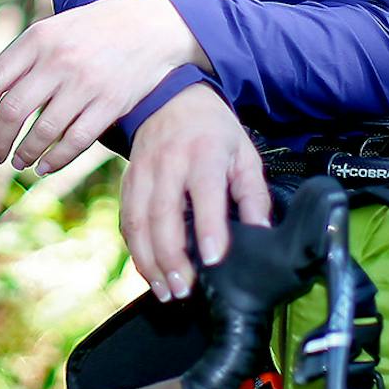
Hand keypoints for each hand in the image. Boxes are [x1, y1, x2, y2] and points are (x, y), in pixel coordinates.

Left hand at [0, 0, 202, 172]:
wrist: (151, 24)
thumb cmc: (92, 30)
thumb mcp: (52, 30)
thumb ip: (18, 57)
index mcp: (37, 39)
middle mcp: (58, 61)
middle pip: (12, 112)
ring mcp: (85, 84)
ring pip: (42, 132)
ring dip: (23, 154)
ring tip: (18, 162)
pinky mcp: (110, 104)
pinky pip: (75, 141)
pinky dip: (55, 160)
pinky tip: (44, 166)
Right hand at [121, 84, 270, 301]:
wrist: (170, 98)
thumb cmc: (214, 131)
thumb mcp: (244, 153)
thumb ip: (253, 194)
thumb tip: (260, 232)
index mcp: (203, 153)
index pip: (203, 193)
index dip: (207, 228)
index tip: (211, 260)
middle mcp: (168, 163)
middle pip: (163, 215)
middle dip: (171, 257)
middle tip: (184, 290)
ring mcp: (143, 172)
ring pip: (138, 222)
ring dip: (149, 261)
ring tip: (165, 291)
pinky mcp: (128, 181)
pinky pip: (127, 220)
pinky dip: (136, 250)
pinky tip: (149, 272)